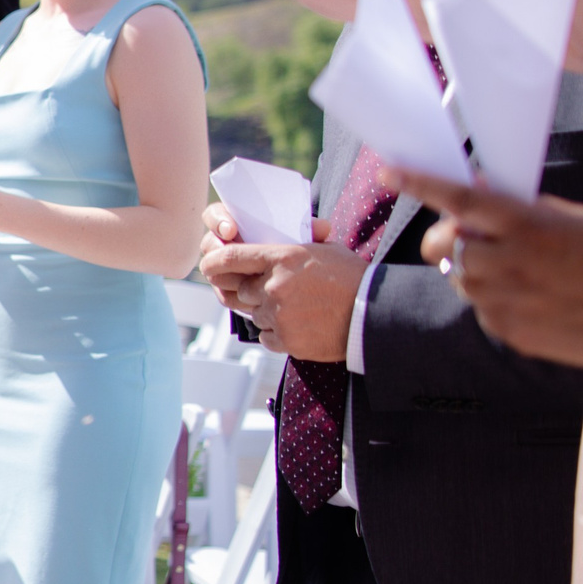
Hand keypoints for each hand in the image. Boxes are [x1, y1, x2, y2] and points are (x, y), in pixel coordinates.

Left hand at [196, 216, 358, 359]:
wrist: (375, 314)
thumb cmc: (352, 277)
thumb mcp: (323, 248)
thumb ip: (290, 247)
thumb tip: (265, 242)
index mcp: (282, 258)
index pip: (228, 258)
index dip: (213, 262)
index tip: (208, 266)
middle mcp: (275, 286)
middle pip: (239, 290)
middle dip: (250, 290)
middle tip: (269, 290)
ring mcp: (279, 316)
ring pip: (253, 314)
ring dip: (267, 311)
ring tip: (296, 307)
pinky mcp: (286, 341)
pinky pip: (266, 336)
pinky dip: (276, 332)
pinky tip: (299, 324)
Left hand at [393, 165, 582, 367]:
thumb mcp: (574, 220)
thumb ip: (524, 208)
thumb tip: (476, 190)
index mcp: (528, 224)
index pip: (459, 199)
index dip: (420, 183)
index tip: (388, 171)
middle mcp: (507, 262)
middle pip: (443, 244)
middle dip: (449, 237)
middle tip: (474, 235)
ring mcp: (503, 300)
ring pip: (459, 277)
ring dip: (475, 269)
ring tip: (523, 270)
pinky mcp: (506, 331)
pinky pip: (482, 308)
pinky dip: (496, 298)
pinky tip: (535, 298)